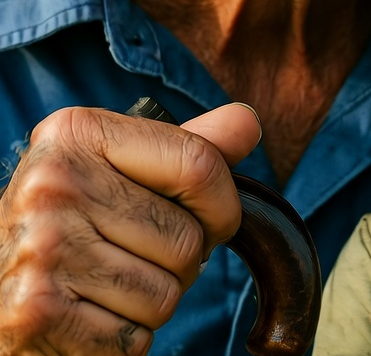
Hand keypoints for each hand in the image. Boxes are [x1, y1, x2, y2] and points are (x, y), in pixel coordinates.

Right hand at [0, 102, 260, 353]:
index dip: (225, 203)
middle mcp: (54, 181)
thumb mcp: (117, 164)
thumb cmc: (67, 216)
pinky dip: (122, 339)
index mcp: (78, 132)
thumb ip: (186, 146)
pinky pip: (131, 340)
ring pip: (165, 296)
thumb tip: (247, 125)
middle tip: (138, 256)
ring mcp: (41, 247)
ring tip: (110, 283)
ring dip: (151, 303)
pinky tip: (89, 314)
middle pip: (186, 239)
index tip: (217, 220)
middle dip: (181, 262)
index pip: (196, 163)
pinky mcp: (34, 312)